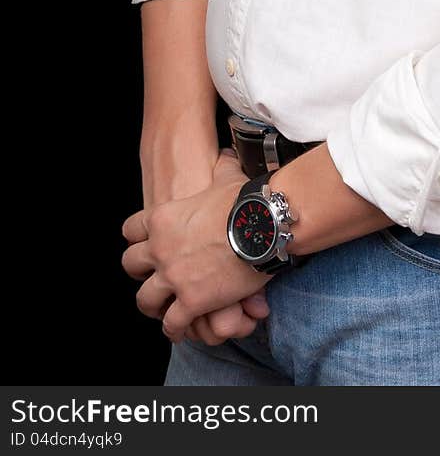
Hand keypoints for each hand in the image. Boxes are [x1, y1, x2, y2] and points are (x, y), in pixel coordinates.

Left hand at [122, 147, 275, 344]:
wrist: (263, 225)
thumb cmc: (247, 200)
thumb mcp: (226, 176)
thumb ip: (218, 168)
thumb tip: (226, 155)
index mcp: (162, 218)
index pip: (130, 230)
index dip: (137, 238)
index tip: (146, 244)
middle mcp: (160, 249)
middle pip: (130, 265)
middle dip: (140, 272)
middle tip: (151, 277)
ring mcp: (173, 277)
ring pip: (144, 299)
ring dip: (152, 305)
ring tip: (161, 310)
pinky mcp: (191, 302)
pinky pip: (172, 323)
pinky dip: (175, 329)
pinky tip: (181, 330)